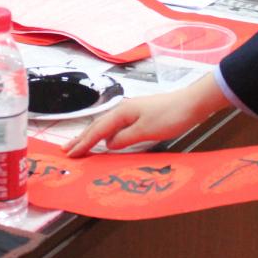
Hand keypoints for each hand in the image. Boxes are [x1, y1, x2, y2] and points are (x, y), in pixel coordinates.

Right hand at [64, 74, 228, 157]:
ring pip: (105, 126)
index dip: (84, 143)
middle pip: (97, 126)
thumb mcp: (146, 130)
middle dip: (81, 138)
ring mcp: (131, 111)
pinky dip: (105, 134)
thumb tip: (109, 144)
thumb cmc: (170, 115)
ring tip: (80, 145)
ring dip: (92, 136)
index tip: (70, 154)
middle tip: (66, 150)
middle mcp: (123, 109)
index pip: (98, 131)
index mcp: (122, 112)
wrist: (191, 103)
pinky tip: (106, 139)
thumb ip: (125, 138)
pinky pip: (115, 126)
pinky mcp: (139, 115)